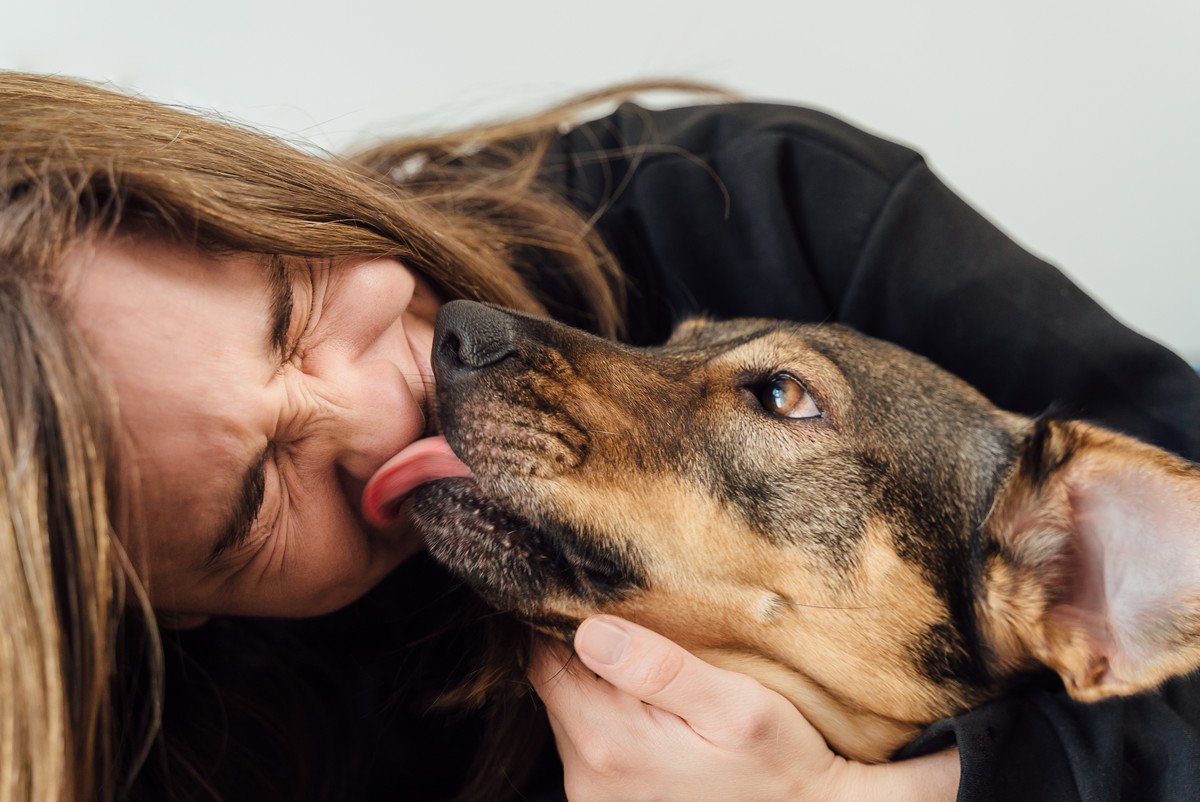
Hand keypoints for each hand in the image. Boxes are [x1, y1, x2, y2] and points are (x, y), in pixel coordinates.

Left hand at [529, 615, 959, 801]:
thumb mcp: (736, 705)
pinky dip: (611, 713)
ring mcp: (595, 795)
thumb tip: (590, 631)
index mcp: (610, 744)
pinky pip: (590, 741)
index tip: (598, 592)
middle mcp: (587, 777)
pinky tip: (654, 704)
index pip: (544, 661)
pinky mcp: (609, 801)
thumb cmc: (781, 765)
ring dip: (599, 683)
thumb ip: (660, 668)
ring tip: (649, 662)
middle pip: (554, 686)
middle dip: (584, 649)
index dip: (563, 619)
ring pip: (570, 711)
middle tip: (634, 619)